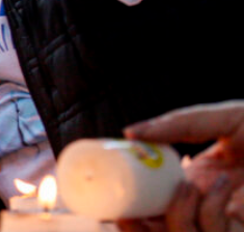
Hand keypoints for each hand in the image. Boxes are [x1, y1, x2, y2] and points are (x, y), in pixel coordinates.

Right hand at [124, 101, 243, 228]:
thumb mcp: (216, 120)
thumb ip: (177, 123)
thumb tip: (128, 132)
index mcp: (189, 183)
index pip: (149, 208)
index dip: (127, 212)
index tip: (111, 202)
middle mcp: (202, 207)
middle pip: (158, 231)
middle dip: (137, 229)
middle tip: (126, 214)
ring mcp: (221, 220)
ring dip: (178, 214)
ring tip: (188, 186)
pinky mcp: (240, 228)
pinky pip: (213, 231)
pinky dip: (209, 208)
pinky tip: (223, 183)